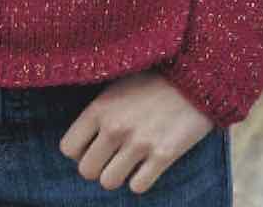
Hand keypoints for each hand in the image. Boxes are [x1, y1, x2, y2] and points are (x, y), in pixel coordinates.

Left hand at [59, 68, 213, 194]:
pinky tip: (147, 164)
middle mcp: (115, 127)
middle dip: (97, 166)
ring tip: (129, 160)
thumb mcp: (117, 85)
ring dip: (118, 175)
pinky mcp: (163, 155)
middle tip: (111, 155)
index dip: (79, 150)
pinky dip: (140, 180)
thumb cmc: (152, 79)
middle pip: (86, 171)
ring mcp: (139, 143)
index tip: (92, 145)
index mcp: (100, 107)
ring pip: (109, 183)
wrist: (194, 74)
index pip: (68, 148)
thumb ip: (98, 112)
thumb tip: (83, 141)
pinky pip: (137, 187)